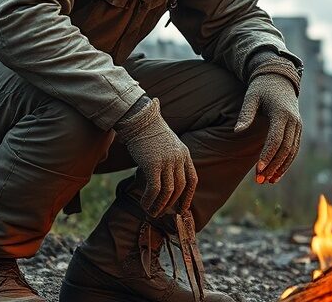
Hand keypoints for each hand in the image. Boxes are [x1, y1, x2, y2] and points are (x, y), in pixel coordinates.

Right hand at [116, 97, 197, 215]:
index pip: (192, 179)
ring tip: (152, 212)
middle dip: (172, 203)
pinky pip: (155, 188)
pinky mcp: (153, 165)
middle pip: (180, 188)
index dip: (189, 196)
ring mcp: (167, 162)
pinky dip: (150, 199)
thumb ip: (170, 158)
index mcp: (184, 153)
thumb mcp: (166, 144)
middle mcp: (178, 158)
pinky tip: (144, 204)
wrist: (139, 119)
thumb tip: (164, 176)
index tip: (183, 208)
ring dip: (160, 205)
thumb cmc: (149, 131)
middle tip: (162, 212)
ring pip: (168, 191)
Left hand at [234, 73, 301, 183]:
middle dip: (273, 166)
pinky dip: (286, 162)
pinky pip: (294, 149)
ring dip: (281, 168)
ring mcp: (298, 126)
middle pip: (285, 149)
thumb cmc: (261, 88)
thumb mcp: (251, 97)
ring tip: (268, 181)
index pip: (276, 140)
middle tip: (260, 180)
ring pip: (292, 152)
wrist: (279, 78)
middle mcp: (294, 121)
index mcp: (282, 114)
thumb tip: (237, 132)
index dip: (267, 156)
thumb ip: (245, 114)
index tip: (258, 170)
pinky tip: (276, 174)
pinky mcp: (298, 129)